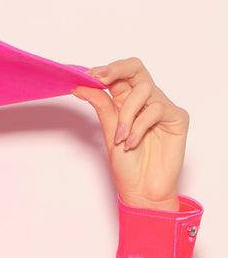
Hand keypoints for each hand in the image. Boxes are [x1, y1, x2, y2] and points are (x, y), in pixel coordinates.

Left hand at [72, 57, 187, 210]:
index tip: (86, 76)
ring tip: (120, 138)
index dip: (104, 71)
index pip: (119, 75)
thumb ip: (100, 105)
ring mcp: (162, 108)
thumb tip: (80, 85)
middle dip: (116, 69)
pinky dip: (140, 126)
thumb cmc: (127, 165)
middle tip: (99, 79)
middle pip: (136, 68)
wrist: (142, 189)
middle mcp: (145, 101)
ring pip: (143, 90)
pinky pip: (157, 109)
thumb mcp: (108, 131)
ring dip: (126, 115)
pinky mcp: (177, 118)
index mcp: (127, 102)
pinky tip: (132, 143)